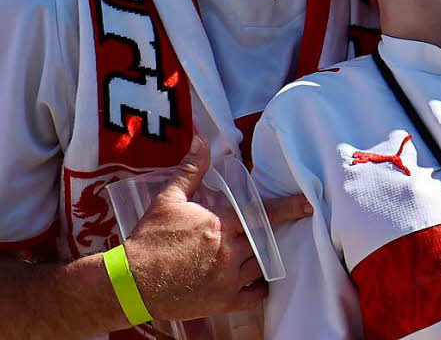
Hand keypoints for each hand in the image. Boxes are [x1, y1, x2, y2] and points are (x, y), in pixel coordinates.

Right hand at [123, 137, 312, 321]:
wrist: (132, 282)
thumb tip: (201, 140)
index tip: (307, 205)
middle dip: (268, 236)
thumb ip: (191, 170)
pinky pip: (255, 296)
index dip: (288, 208)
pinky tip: (254, 280)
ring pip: (260, 266)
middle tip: (272, 233)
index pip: (262, 214)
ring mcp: (228, 279)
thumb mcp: (168, 198)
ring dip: (259, 258)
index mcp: (220, 225)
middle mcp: (229, 252)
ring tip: (252, 253)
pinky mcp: (223, 302)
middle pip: (263, 241)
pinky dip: (259, 287)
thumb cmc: (150, 238)